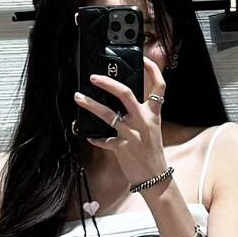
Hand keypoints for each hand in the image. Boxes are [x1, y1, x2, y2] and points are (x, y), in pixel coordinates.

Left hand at [74, 54, 168, 186]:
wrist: (154, 178)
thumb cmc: (152, 153)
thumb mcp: (152, 129)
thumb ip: (142, 115)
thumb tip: (124, 105)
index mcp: (153, 114)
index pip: (159, 87)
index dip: (152, 70)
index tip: (143, 58)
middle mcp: (143, 120)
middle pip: (125, 94)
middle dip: (107, 83)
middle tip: (94, 77)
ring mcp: (131, 133)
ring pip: (108, 114)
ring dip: (90, 104)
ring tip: (78, 97)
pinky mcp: (121, 147)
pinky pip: (103, 139)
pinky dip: (95, 137)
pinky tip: (89, 135)